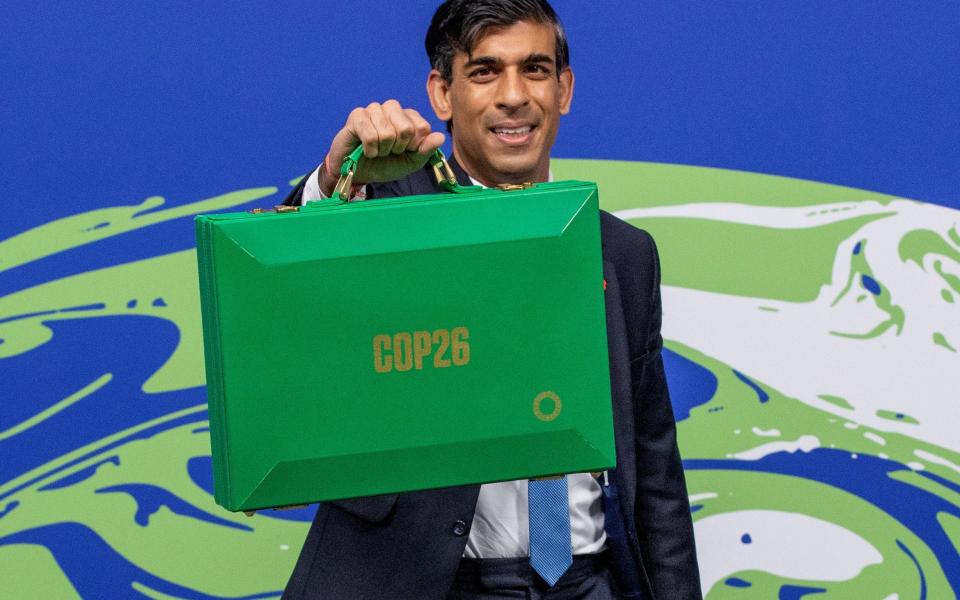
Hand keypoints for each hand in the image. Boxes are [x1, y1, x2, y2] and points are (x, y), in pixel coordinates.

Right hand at [319, 100, 445, 195]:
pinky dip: (370, 149)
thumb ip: (426, 150)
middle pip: (406, 128)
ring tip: (377, 150)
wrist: (359, 173)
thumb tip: (440, 137)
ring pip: (387, 132)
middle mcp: (392, 109)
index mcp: (408, 117)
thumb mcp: (410, 162)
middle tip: (389, 151)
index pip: (422, 127)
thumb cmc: (385, 164)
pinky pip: (370, 135)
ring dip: (382, 149)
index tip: (404, 151)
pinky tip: (367, 150)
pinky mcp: (357, 116)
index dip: (414, 146)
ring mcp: (374, 110)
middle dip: (398, 148)